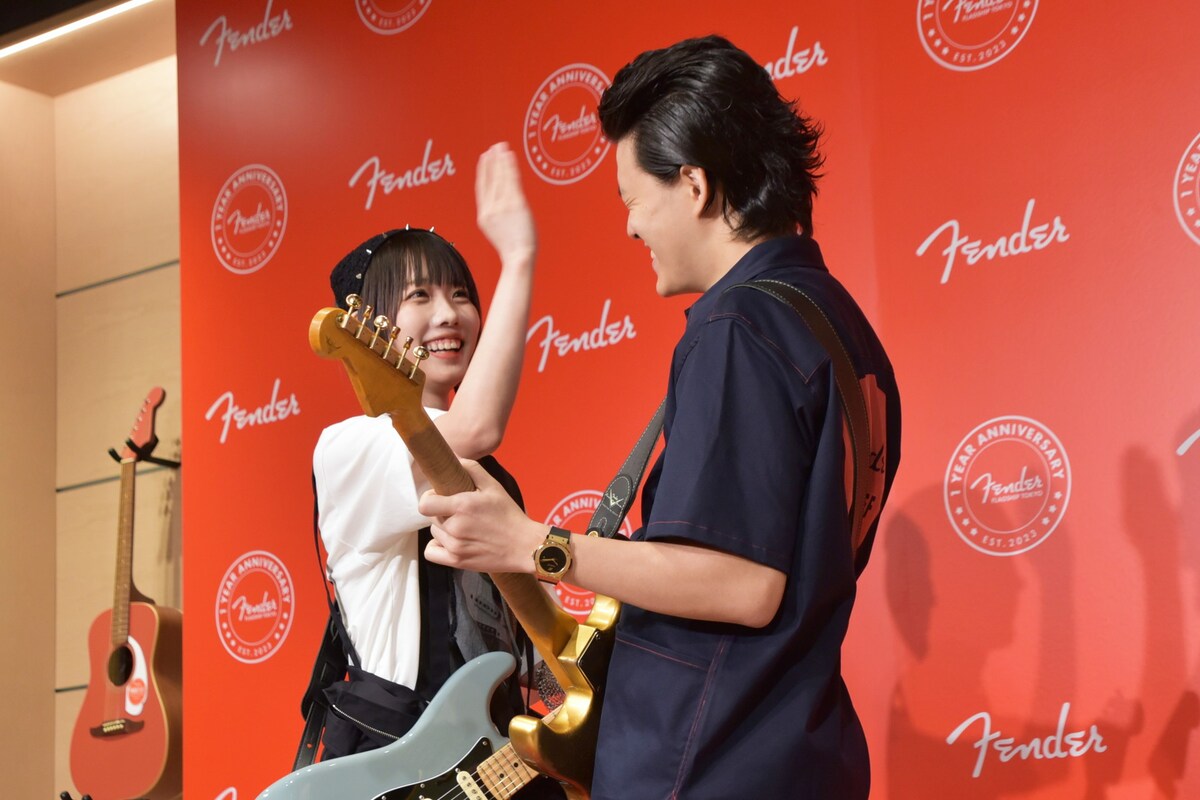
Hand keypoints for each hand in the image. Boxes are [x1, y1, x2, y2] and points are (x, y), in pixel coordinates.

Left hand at [419, 458, 545, 572]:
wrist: (524, 546)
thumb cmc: (509, 514)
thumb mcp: (493, 486)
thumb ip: (470, 468)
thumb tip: (452, 455)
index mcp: (462, 506)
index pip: (425, 503)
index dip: (429, 497)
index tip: (439, 496)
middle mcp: (456, 527)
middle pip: (430, 517)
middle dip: (440, 512)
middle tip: (458, 512)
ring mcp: (455, 546)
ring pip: (434, 533)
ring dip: (443, 528)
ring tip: (463, 527)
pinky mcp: (456, 561)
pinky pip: (431, 552)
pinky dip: (437, 546)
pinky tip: (451, 541)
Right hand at [475, 142, 536, 266]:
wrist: (518, 259)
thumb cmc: (514, 251)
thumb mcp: (501, 233)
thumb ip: (499, 218)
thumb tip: (505, 209)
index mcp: (484, 216)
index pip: (482, 189)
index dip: (483, 172)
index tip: (484, 159)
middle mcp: (490, 209)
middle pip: (490, 180)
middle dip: (491, 161)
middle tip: (493, 147)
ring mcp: (502, 205)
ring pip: (500, 177)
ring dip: (500, 159)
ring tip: (501, 146)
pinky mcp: (514, 204)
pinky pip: (511, 179)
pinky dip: (509, 165)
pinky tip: (508, 155)